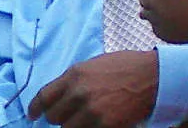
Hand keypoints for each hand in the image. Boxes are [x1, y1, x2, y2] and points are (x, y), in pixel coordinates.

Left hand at [28, 50, 157, 127]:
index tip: (33, 115)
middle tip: (70, 115)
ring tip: (86, 119)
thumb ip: (74, 80)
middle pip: (54, 117)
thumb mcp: (94, 65)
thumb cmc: (126, 67)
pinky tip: (99, 122)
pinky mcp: (105, 125)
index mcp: (74, 75)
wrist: (154, 76)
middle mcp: (79, 93)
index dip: (35, 108)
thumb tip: (60, 96)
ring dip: (74, 126)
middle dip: (60, 117)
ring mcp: (91, 111)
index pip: (44, 97)